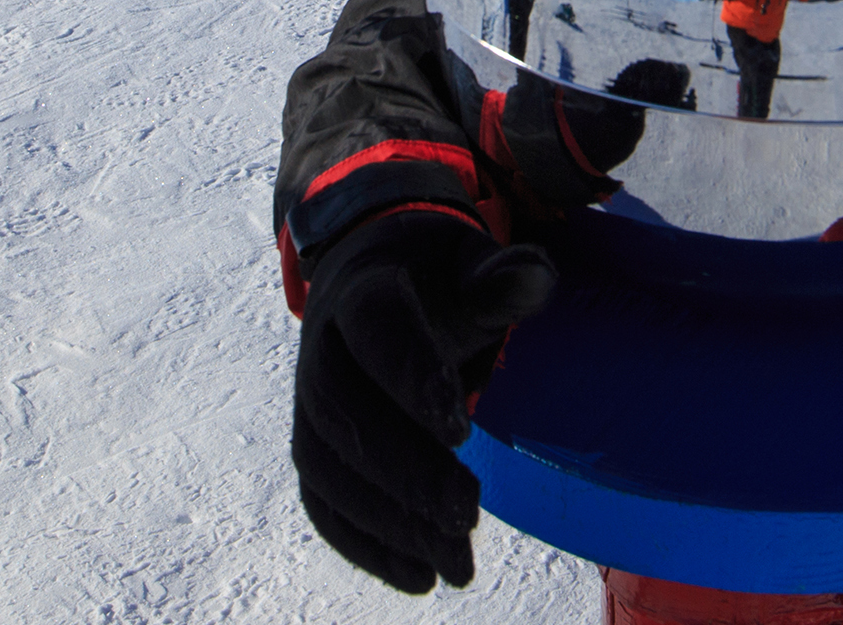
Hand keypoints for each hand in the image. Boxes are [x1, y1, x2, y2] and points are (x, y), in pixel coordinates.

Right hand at [293, 211, 556, 591]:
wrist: (374, 277)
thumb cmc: (437, 277)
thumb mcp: (470, 266)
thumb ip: (502, 279)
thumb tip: (532, 275)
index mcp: (364, 292)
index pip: (376, 331)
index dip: (411, 377)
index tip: (461, 431)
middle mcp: (322, 347)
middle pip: (343, 411)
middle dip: (403, 471)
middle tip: (467, 515)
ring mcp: (309, 401)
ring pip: (327, 467)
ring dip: (387, 522)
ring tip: (454, 565)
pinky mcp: (316, 445)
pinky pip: (323, 501)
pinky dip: (363, 544)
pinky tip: (418, 576)